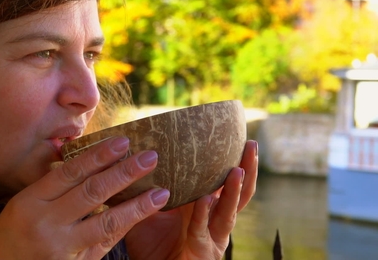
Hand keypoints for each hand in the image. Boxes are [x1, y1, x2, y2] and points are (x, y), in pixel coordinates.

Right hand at [0, 137, 168, 258]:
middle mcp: (46, 222)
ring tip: (161, 192)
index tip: (123, 141)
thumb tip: (88, 162)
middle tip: (151, 156)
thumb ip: (52, 187)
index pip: (71, 172)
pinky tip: (141, 217)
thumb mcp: (22, 205)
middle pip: (91, 191)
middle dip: (124, 172)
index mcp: (31, 201)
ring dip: (136, 205)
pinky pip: (103, 244)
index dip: (99, 155)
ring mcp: (60, 247)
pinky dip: (124, 229)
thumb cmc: (11, 235)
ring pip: (105, 222)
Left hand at [124, 140, 257, 259]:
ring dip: (233, 190)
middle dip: (246, 169)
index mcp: (206, 207)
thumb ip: (149, 186)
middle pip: (238, 193)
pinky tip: (204, 200)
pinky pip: (202, 231)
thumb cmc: (151, 243)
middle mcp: (214, 221)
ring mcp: (213, 238)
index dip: (235, 161)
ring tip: (237, 170)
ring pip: (228, 211)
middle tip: (251, 145)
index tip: (240, 137)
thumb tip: (135, 155)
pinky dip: (203, 215)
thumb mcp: (150, 208)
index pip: (224, 181)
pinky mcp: (204, 252)